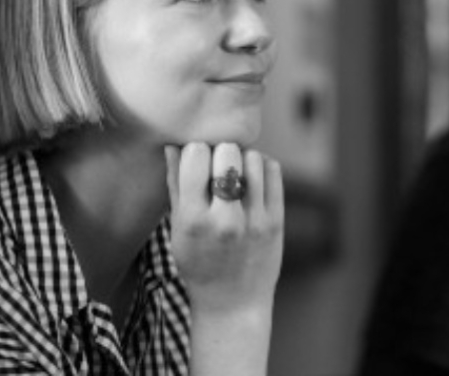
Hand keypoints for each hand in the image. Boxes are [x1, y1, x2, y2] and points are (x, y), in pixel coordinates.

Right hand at [165, 142, 283, 315]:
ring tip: (235, 174)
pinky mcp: (276, 222)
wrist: (232, 303)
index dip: (195, 151)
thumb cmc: (198, 261)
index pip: (195, 154)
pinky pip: (273, 171)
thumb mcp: (177, 227)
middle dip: (220, 151)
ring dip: (242, 158)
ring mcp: (255, 221)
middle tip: (216, 165)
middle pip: (228, 151)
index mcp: (193, 219)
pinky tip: (251, 180)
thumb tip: (173, 145)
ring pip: (253, 157)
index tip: (195, 161)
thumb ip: (175, 183)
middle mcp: (225, 219)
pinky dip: (261, 167)